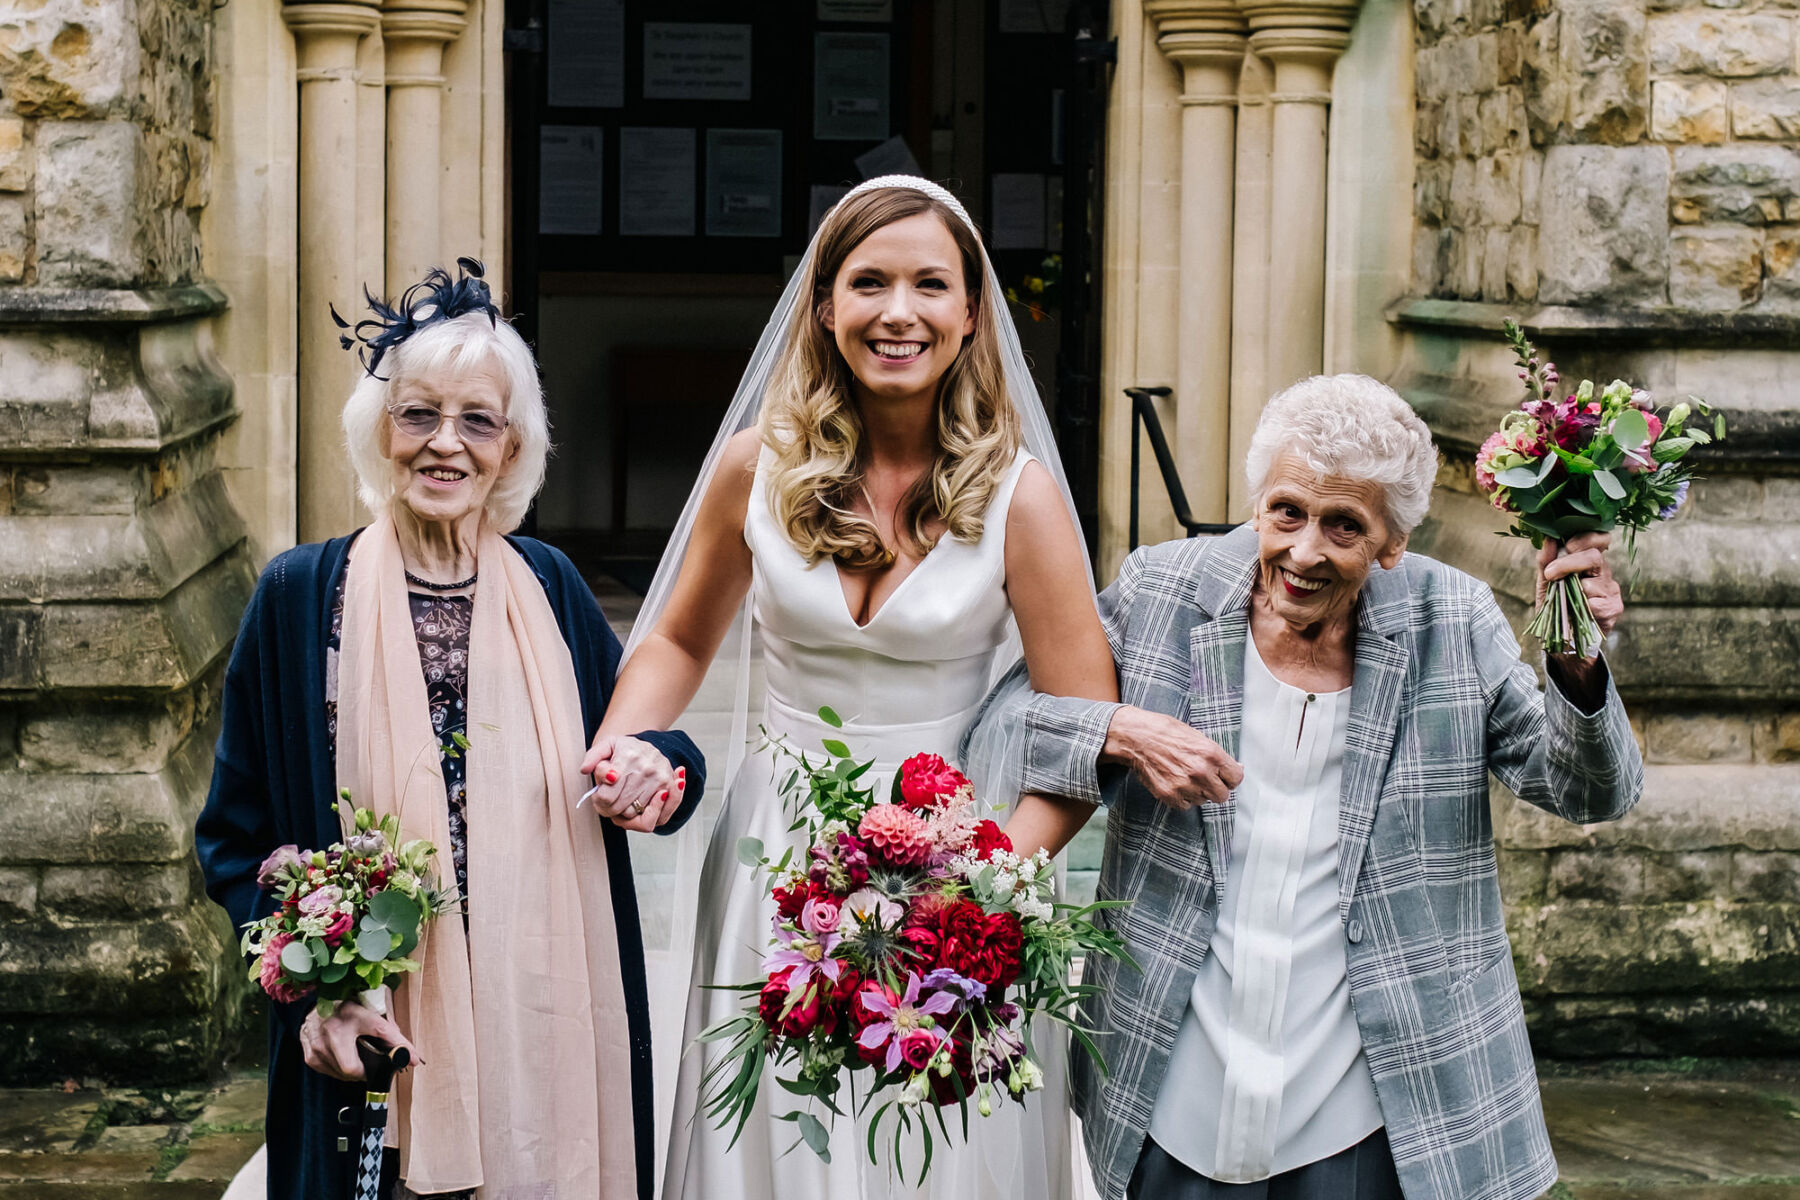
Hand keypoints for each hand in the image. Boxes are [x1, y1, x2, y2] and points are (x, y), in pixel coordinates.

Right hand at [299, 999, 416, 1081]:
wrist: (314, 1005)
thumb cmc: (347, 1006)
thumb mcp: (368, 1007)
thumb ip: (387, 1026)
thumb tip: (407, 1051)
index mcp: (354, 1013)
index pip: (382, 1031)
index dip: (399, 1046)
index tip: (412, 1058)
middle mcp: (334, 1029)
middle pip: (352, 1067)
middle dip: (366, 1071)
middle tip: (372, 1067)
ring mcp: (319, 1044)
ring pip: (343, 1073)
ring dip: (354, 1072)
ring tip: (357, 1059)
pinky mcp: (311, 1055)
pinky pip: (330, 1073)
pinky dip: (339, 1071)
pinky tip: (343, 1059)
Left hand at [579, 734, 685, 831]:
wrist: (647, 746)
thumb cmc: (625, 749)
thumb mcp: (605, 746)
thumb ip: (592, 757)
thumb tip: (586, 769)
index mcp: (628, 757)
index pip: (607, 796)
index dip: (598, 801)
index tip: (598, 796)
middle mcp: (647, 769)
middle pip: (620, 808)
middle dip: (609, 808)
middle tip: (607, 801)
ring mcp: (660, 779)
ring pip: (635, 814)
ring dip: (625, 813)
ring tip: (622, 802)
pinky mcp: (671, 787)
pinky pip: (660, 815)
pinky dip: (646, 817)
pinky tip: (638, 807)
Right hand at [1101, 705, 1243, 809]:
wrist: (1136, 738)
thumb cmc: (1165, 733)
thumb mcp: (1198, 737)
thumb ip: (1217, 756)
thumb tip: (1235, 768)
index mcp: (1211, 754)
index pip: (1236, 778)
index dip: (1230, 777)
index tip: (1224, 777)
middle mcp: (1201, 772)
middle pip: (1223, 795)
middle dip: (1216, 788)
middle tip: (1206, 780)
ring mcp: (1185, 786)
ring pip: (1204, 801)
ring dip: (1198, 792)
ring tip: (1185, 776)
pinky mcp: (1170, 795)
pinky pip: (1187, 805)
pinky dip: (1183, 798)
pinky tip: (1176, 783)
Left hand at [1535, 531, 1623, 651]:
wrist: (1564, 639)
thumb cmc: (1556, 605)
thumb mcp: (1546, 582)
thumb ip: (1546, 561)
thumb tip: (1548, 538)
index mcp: (1589, 561)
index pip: (1598, 538)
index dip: (1584, 538)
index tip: (1565, 546)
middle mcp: (1603, 572)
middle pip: (1594, 556)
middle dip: (1569, 563)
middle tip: (1551, 574)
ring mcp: (1611, 589)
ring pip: (1592, 583)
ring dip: (1571, 592)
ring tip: (1564, 602)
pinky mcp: (1614, 608)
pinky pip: (1595, 604)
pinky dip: (1580, 609)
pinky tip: (1577, 614)